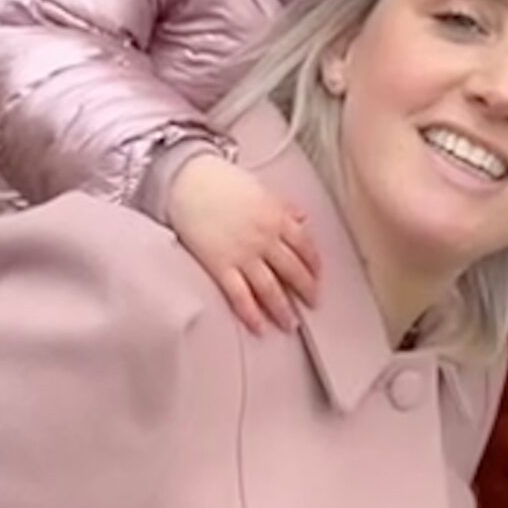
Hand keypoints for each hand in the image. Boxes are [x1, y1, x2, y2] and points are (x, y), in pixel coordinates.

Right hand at [160, 152, 320, 332]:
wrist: (189, 181)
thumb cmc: (223, 181)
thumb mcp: (262, 188)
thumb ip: (284, 205)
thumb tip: (302, 218)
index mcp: (277, 216)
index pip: (305, 246)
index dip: (314, 264)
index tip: (318, 276)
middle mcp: (265, 238)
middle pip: (293, 271)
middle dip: (306, 290)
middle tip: (313, 304)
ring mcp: (244, 254)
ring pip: (270, 288)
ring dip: (283, 309)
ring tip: (290, 324)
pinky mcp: (221, 265)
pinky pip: (240, 295)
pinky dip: (251, 313)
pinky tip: (259, 326)